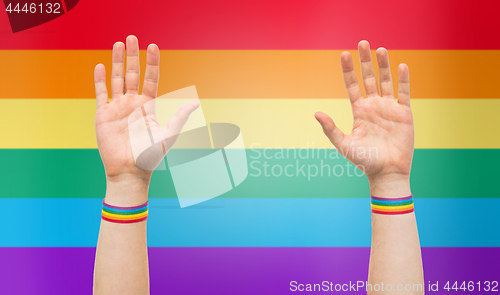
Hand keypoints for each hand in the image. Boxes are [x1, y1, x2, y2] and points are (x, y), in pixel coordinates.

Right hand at [94, 35, 198, 186]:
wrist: (129, 171)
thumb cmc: (150, 156)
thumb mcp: (168, 134)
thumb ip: (179, 117)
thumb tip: (195, 102)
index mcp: (148, 106)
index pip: (151, 78)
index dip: (152, 63)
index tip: (153, 46)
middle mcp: (133, 104)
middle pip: (132, 74)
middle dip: (132, 56)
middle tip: (132, 37)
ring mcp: (117, 108)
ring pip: (116, 79)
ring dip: (116, 62)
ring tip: (118, 44)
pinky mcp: (103, 115)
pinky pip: (101, 93)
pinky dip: (100, 80)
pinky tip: (101, 65)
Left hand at [315, 41, 413, 195]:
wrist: (387, 173)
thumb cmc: (364, 160)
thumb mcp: (344, 144)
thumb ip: (330, 129)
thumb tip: (316, 112)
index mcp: (359, 111)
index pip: (352, 85)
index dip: (348, 70)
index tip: (343, 54)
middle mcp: (373, 106)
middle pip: (368, 78)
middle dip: (365, 61)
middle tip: (362, 42)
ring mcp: (389, 108)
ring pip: (386, 81)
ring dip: (383, 65)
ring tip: (380, 49)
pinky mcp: (404, 114)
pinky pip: (404, 93)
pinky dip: (403, 80)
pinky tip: (400, 66)